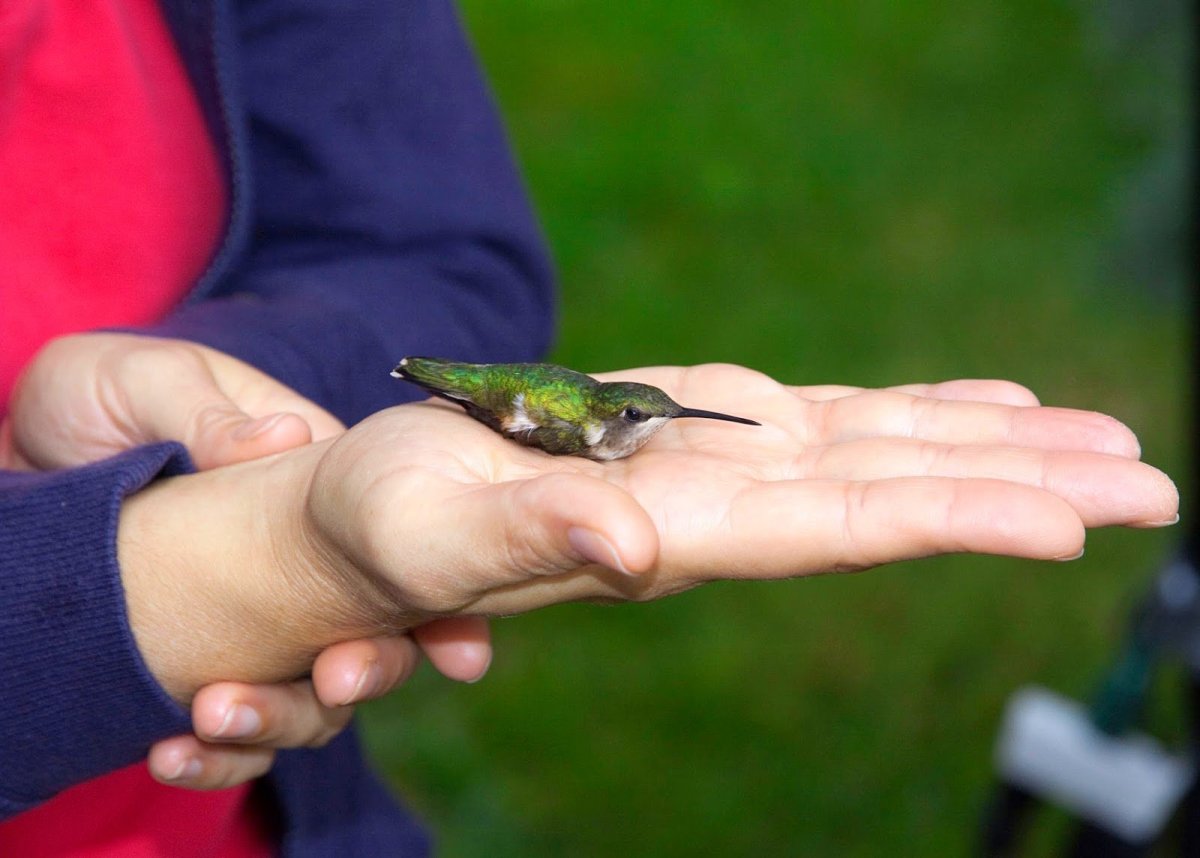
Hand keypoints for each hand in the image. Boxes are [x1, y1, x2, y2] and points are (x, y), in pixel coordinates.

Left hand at [2, 333, 493, 789]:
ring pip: (307, 696)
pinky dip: (213, 757)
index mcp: (312, 481)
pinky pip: (227, 732)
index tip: (458, 649)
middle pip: (369, 632)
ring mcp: (253, 623)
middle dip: (371, 668)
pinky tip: (171, 752)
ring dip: (278, 719)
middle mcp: (302, 561)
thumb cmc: (99, 397)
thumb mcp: (145, 382)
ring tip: (214, 715)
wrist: (26, 453)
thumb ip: (208, 413)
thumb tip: (287, 442)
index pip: (398, 542)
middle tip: (337, 679)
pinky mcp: (196, 666)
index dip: (439, 599)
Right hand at [117, 364, 1177, 698]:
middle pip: (894, 494)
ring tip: (1108, 447)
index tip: (1066, 521)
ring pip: (883, 453)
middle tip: (1155, 483)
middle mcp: (721, 506)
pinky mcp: (707, 432)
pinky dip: (919, 414)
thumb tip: (627, 547)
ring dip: (995, 448)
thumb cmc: (387, 522)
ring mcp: (724, 467)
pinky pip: (836, 423)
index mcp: (670, 529)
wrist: (377, 517)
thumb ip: (529, 535)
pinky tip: (988, 412)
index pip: (833, 528)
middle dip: (1022, 488)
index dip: (947, 518)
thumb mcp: (433, 523)